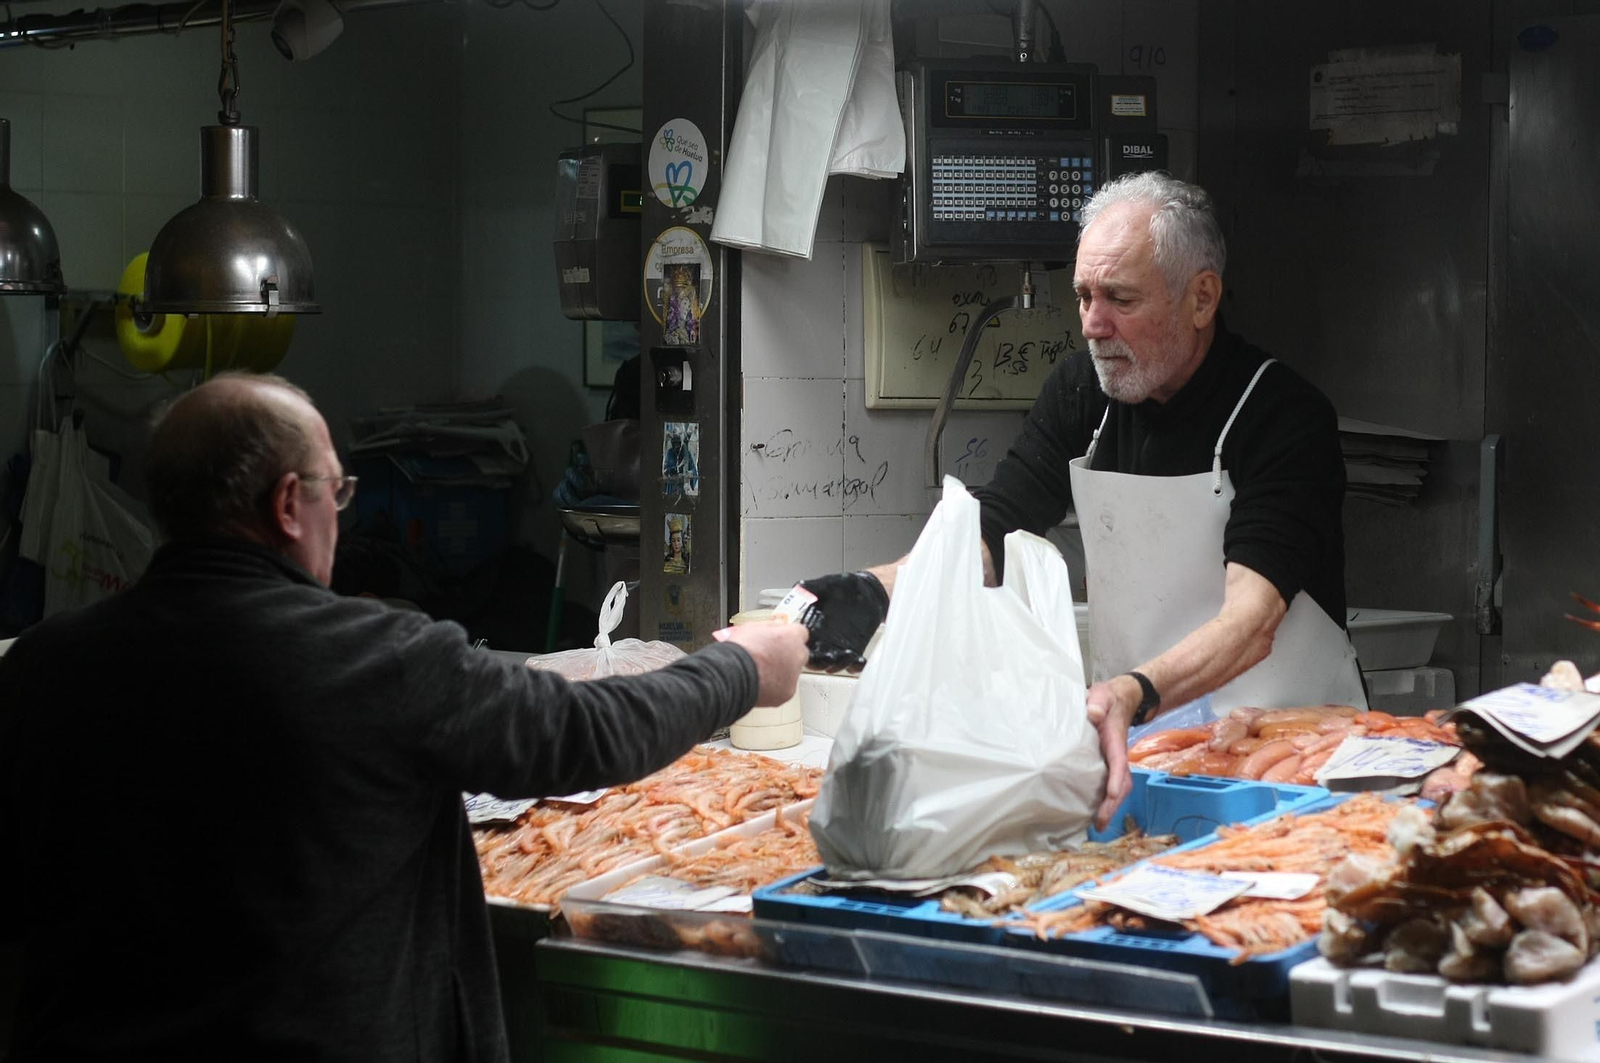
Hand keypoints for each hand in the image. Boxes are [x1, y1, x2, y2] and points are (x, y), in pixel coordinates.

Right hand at [720, 622, 808, 706]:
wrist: (734, 675)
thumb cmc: (741, 651)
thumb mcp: (752, 627)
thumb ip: (770, 626)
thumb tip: (775, 627)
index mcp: (792, 637)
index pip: (800, 632)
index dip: (787, 635)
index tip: (779, 638)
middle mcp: (798, 656)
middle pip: (798, 653)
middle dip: (786, 654)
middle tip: (769, 656)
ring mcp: (793, 676)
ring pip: (791, 672)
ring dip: (781, 671)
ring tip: (760, 672)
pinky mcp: (787, 693)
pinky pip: (784, 688)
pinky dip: (775, 687)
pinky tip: (760, 683)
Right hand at [795, 572, 888, 670]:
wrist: (867, 590)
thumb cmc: (846, 586)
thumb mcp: (827, 584)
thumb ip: (812, 587)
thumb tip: (798, 587)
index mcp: (812, 627)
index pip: (802, 644)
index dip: (804, 649)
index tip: (810, 648)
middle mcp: (823, 640)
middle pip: (816, 661)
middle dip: (822, 662)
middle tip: (829, 655)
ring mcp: (838, 646)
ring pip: (833, 665)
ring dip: (839, 664)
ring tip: (847, 654)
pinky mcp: (854, 649)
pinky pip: (853, 665)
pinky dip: (855, 666)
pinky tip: (859, 659)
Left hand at [1085, 676, 1138, 831]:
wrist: (1119, 700)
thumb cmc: (1107, 700)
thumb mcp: (1102, 696)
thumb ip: (1097, 702)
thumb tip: (1093, 712)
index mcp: (1115, 741)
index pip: (1118, 762)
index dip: (1116, 778)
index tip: (1113, 794)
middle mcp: (1117, 755)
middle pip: (1122, 783)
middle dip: (1114, 804)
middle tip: (1101, 822)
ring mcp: (1113, 761)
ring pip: (1119, 787)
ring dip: (1110, 807)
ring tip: (1098, 825)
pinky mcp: (1107, 764)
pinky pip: (1109, 785)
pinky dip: (1106, 801)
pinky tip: (1094, 814)